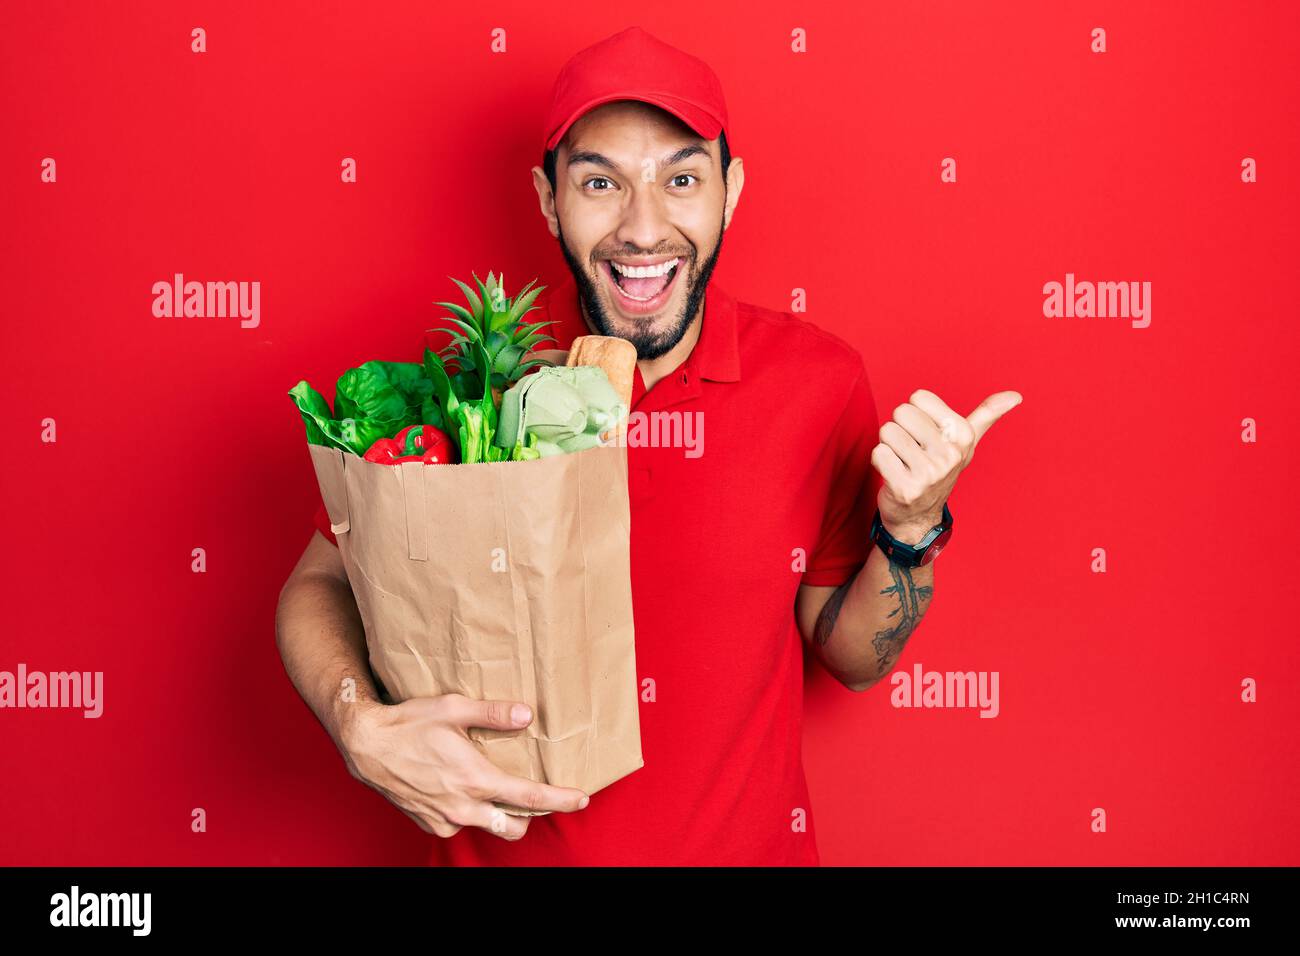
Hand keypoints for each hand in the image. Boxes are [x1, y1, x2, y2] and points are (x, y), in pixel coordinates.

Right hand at [338, 694, 590, 839]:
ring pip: (488, 828)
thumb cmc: (408, 723)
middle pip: (515, 826)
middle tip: (535, 794)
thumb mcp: (453, 708)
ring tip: (498, 792)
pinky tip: (464, 792)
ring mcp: (445, 819)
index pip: (530, 797)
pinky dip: (470, 814)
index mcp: (475, 779)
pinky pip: (460, 827)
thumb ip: (493, 713)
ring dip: (500, 815)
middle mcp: (463, 807)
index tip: (581, 797)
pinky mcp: (428, 824)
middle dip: (531, 815)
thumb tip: (527, 714)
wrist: (365, 745)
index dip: (560, 799)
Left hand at [871, 388, 1022, 542]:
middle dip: (900, 429)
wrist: (920, 516)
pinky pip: (879, 453)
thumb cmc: (940, 470)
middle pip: (901, 412)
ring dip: (889, 446)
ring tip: (903, 462)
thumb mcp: (967, 443)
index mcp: (963, 435)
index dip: (916, 413)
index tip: (925, 434)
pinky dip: (880, 462)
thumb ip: (986, 415)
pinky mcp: (905, 488)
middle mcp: (950, 454)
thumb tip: (1015, 396)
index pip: (919, 397)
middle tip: (911, 450)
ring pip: (887, 431)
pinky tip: (894, 474)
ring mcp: (929, 473)